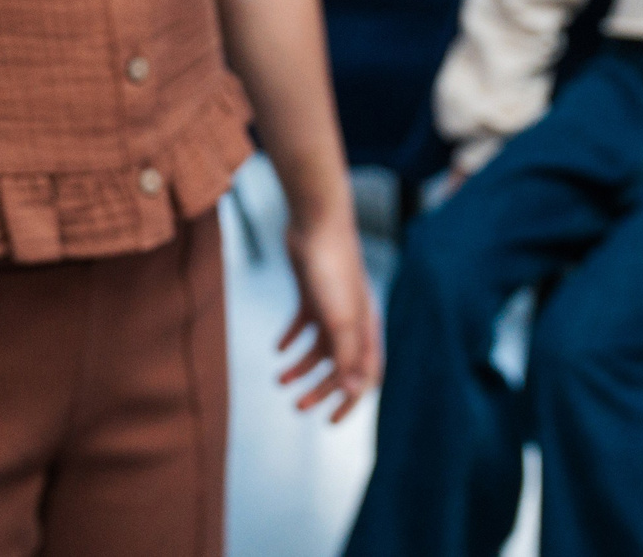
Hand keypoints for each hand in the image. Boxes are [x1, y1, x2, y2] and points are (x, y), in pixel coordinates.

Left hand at [276, 211, 381, 421]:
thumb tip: (355, 392)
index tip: (329, 423)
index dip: (350, 402)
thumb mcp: (339, 318)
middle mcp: (352, 320)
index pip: (365, 375)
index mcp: (365, 329)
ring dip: (301, 367)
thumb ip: (347, 355)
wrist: (315, 221)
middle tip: (296, 407)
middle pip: (339, 366)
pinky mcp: (312, 293)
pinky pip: (303, 325)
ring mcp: (332, 306)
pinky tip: (277, 349)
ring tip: (279, 380)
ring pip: (319, 348)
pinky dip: (291, 340)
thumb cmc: (331, 269)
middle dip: (319, 389)